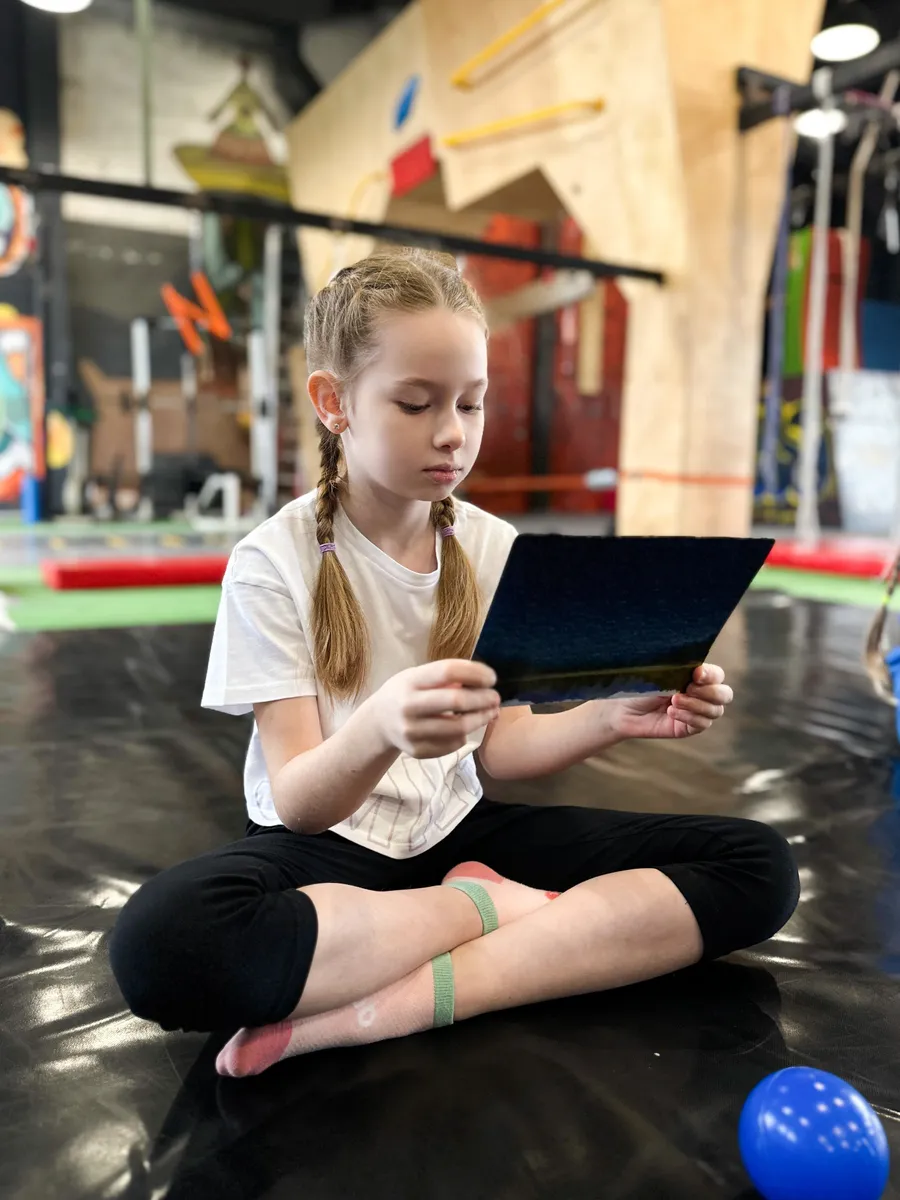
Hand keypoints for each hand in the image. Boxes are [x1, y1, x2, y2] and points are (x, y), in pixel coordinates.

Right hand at [374, 659, 500, 759]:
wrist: (378, 723)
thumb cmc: (406, 693)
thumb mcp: (417, 677)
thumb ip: (446, 678)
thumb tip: (485, 682)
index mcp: (410, 681)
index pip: (448, 671)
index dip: (475, 673)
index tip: (491, 678)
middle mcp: (408, 705)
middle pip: (456, 701)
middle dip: (483, 699)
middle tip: (496, 698)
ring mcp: (411, 731)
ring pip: (458, 728)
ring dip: (481, 719)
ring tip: (491, 713)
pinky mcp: (416, 751)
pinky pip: (452, 744)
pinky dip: (464, 735)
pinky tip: (467, 728)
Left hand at [609, 663, 733, 740]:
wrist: (622, 707)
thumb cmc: (641, 685)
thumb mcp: (661, 673)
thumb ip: (682, 669)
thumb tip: (698, 669)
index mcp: (697, 677)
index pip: (718, 675)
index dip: (711, 675)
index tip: (696, 673)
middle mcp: (702, 694)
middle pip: (725, 695)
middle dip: (710, 692)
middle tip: (688, 688)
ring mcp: (697, 712)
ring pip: (716, 711)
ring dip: (696, 705)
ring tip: (674, 701)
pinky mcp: (688, 728)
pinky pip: (702, 725)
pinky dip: (689, 717)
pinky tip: (671, 712)